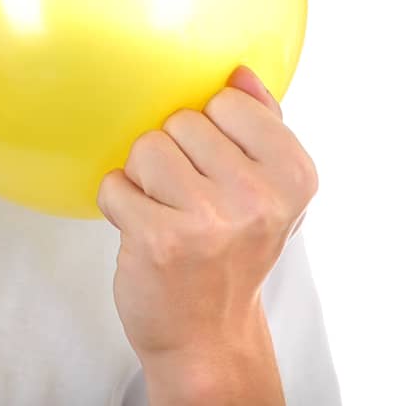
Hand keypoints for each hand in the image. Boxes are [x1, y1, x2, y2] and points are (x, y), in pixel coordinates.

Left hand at [96, 65, 317, 378]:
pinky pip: (113, 183)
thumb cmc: (233, 252)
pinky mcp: (159, 239)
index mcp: (294, 174)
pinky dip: (118, 203)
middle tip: (191, 200)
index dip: (211, 132)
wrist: (208, 335)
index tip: (220, 173)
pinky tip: (142, 230)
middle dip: (174, 155)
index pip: (226, 101)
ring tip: (166, 212)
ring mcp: (209, 219)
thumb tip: (239, 70)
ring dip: (143, 178)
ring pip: (144, 147)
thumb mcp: (268, 188)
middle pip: (180, 121)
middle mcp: (258, 197)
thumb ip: (260, 123)